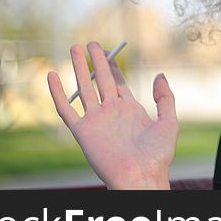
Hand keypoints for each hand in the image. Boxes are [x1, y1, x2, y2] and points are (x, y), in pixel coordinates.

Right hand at [47, 42, 177, 189]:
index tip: (108, 51)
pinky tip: (52, 76)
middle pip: (100, 81)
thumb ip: (165, 98)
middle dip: (95, 61)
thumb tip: (160, 74)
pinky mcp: (83, 132)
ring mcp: (96, 121)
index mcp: (130, 109)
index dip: (112, 67)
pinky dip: (57, 93)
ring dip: (78, 69)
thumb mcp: (169, 121)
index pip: (117, 83)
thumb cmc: (158, 155)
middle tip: (90, 43)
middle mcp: (111, 112)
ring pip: (83, 89)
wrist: (141, 177)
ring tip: (74, 48)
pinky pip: (66, 110)